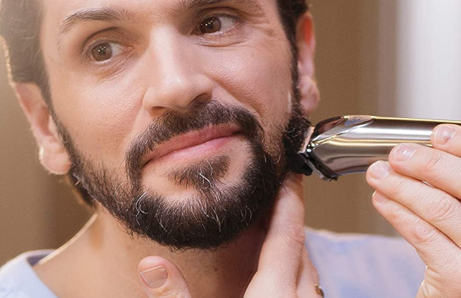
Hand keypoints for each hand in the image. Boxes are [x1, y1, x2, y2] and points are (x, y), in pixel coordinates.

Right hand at [136, 174, 322, 296]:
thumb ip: (175, 296)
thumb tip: (151, 265)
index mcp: (275, 296)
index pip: (288, 233)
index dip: (289, 200)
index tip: (288, 175)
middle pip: (301, 247)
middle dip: (288, 218)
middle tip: (274, 194)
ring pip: (309, 271)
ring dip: (293, 247)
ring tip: (273, 231)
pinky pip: (307, 291)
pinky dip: (295, 274)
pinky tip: (278, 276)